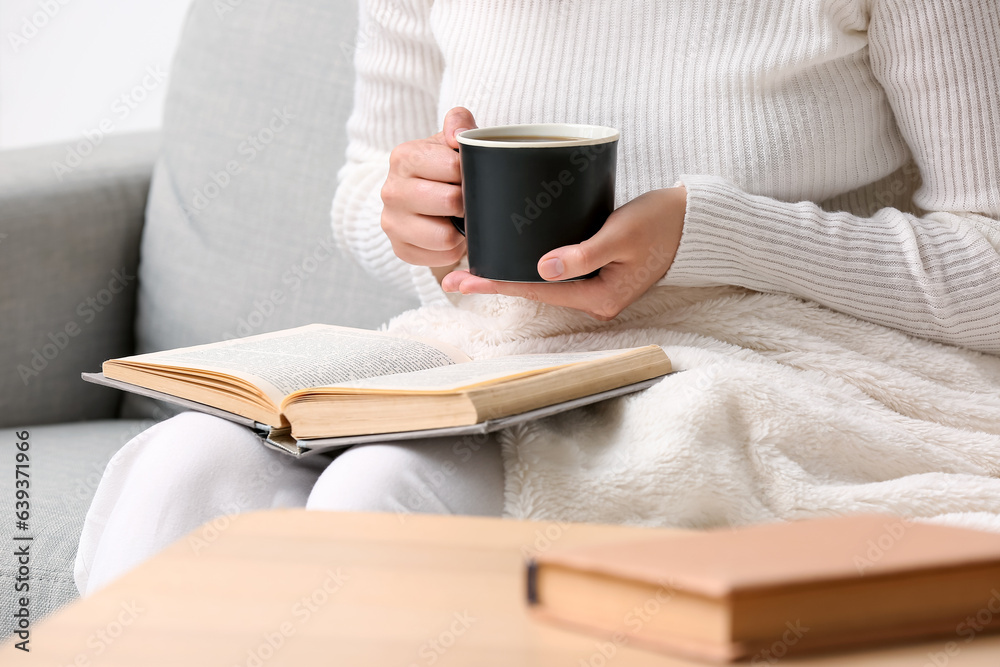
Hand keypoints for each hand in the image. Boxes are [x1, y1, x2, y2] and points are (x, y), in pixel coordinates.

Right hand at [380, 107, 477, 270]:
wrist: (420, 198)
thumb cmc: (441, 167)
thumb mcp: (449, 140)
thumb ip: (458, 122)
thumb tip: (457, 136)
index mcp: (404, 157)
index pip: (454, 167)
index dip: (471, 173)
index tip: (470, 175)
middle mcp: (391, 190)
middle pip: (450, 202)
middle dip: (467, 202)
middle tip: (469, 199)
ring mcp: (392, 223)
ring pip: (445, 236)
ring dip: (461, 230)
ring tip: (459, 218)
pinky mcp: (400, 249)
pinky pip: (442, 257)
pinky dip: (454, 249)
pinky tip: (450, 234)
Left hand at [442, 187, 686, 319]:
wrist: (693, 221)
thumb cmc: (662, 221)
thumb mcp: (622, 233)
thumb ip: (583, 253)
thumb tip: (542, 268)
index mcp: (601, 297)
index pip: (537, 290)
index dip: (498, 284)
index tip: (464, 280)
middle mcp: (595, 300)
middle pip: (534, 291)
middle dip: (496, 282)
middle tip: (454, 277)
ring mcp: (596, 288)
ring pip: (543, 283)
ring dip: (510, 273)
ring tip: (473, 267)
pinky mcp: (597, 273)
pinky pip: (556, 272)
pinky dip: (530, 264)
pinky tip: (511, 255)